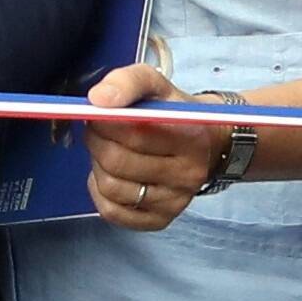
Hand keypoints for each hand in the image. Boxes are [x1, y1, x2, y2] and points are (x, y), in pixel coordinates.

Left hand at [81, 63, 220, 231]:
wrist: (205, 141)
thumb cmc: (172, 111)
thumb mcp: (154, 83)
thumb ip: (126, 81)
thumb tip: (98, 99)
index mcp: (190, 137)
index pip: (133, 133)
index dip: (103, 121)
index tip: (100, 112)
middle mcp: (188, 174)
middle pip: (117, 162)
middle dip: (97, 142)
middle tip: (99, 130)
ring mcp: (175, 201)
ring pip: (111, 188)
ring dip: (97, 166)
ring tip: (108, 150)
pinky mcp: (160, 219)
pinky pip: (113, 212)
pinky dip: (99, 192)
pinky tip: (110, 174)